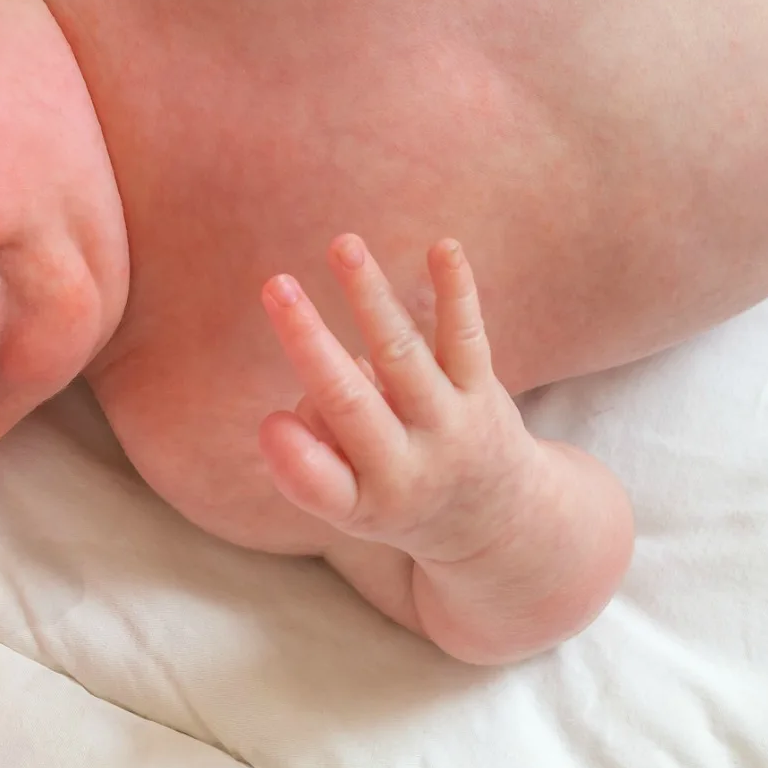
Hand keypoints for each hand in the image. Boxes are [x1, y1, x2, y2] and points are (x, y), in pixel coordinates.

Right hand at [259, 235, 539, 566]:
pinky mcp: (480, 392)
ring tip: (343, 246)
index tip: (270, 423)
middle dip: (310, 341)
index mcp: (360, 503)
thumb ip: (315, 442)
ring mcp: (448, 426)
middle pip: (351, 403)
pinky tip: (443, 247)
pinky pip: (466, 338)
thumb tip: (324, 367)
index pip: (317, 484)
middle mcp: (407, 468)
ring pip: (403, 355)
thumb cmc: (393, 495)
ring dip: (371, 296)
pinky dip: (455, 292)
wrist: (497, 521)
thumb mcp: (348, 501)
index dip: (290, 456)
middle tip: (275, 286)